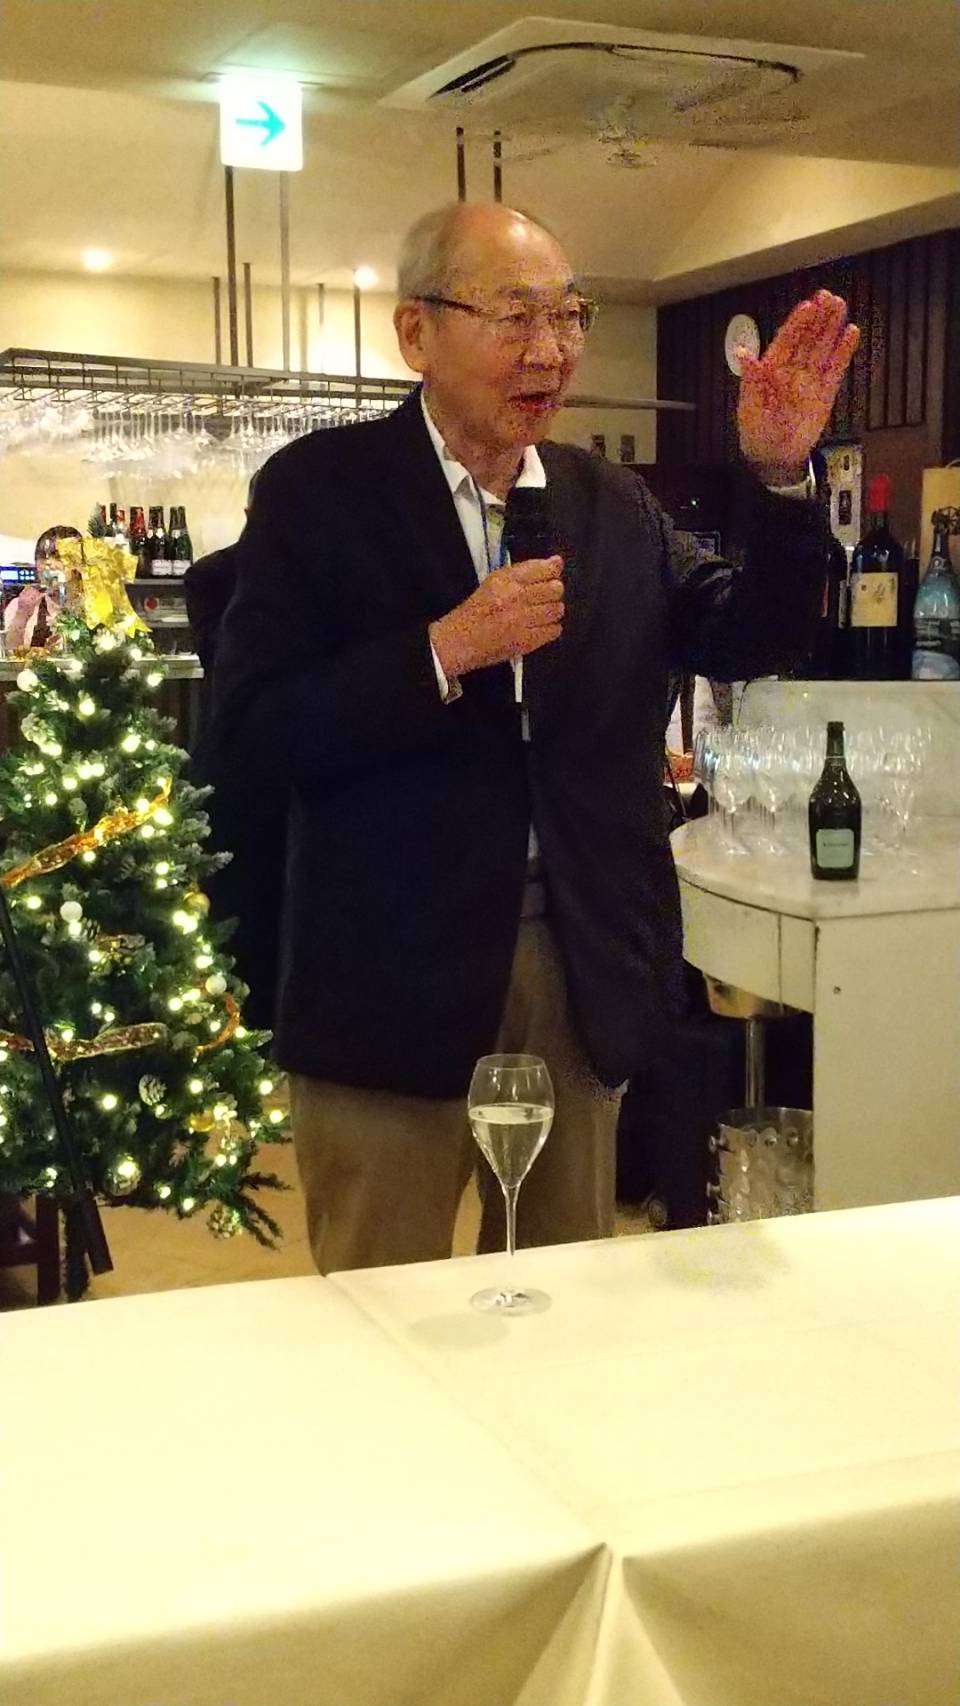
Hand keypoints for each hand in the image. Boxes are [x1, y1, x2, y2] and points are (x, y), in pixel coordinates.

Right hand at [430, 556, 563, 678]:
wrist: (460, 641)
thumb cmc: (476, 611)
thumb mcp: (495, 581)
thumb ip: (527, 569)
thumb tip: (557, 561)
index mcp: (505, 579)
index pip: (544, 568)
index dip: (551, 572)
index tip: (549, 575)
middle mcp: (515, 597)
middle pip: (555, 589)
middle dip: (552, 592)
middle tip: (542, 598)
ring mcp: (522, 620)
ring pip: (557, 610)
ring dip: (551, 611)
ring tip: (538, 614)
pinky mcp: (527, 641)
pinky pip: (554, 630)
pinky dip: (550, 628)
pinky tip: (538, 627)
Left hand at [737, 290, 859, 483]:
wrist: (774, 456)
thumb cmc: (756, 430)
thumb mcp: (748, 404)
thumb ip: (750, 377)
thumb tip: (742, 353)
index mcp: (772, 368)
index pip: (787, 340)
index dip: (797, 323)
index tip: (808, 306)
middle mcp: (793, 369)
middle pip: (808, 338)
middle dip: (818, 318)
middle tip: (829, 297)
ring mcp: (810, 379)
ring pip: (823, 347)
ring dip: (831, 327)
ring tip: (840, 305)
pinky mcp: (825, 392)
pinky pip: (836, 368)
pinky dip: (844, 351)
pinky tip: (851, 332)